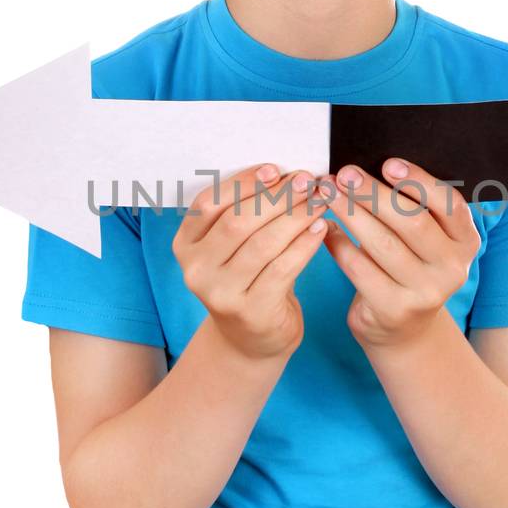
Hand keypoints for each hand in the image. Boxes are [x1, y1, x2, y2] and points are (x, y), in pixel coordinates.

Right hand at [171, 163, 334, 360]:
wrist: (250, 339)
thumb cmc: (248, 279)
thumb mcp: (233, 247)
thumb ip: (246, 213)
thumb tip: (287, 174)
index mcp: (186, 244)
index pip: (209, 203)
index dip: (243, 183)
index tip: (276, 169)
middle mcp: (196, 269)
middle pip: (237, 222)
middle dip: (276, 197)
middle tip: (307, 181)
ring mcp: (220, 293)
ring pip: (263, 244)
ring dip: (296, 217)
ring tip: (320, 200)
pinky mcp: (251, 311)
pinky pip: (282, 269)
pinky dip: (305, 244)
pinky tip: (321, 228)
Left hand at [321, 158, 481, 348]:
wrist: (403, 328)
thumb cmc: (409, 266)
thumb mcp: (425, 240)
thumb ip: (413, 209)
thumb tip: (369, 169)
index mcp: (466, 241)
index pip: (450, 204)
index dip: (419, 181)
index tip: (388, 164)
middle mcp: (453, 268)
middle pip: (412, 221)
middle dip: (373, 193)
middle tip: (345, 174)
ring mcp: (426, 292)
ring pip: (383, 243)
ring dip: (351, 213)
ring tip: (328, 194)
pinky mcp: (395, 309)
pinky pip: (360, 269)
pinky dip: (338, 245)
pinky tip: (324, 228)